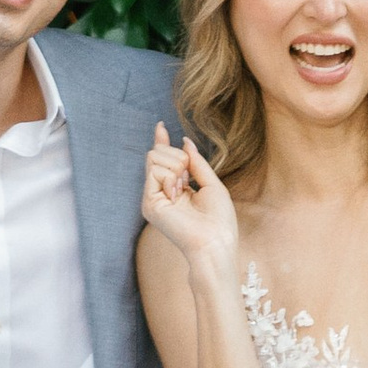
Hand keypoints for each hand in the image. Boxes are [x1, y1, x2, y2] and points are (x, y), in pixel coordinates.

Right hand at [139, 123, 239, 275]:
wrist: (215, 242)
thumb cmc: (219, 219)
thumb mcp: (211, 183)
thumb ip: (196, 162)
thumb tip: (185, 141)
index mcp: (176, 189)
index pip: (164, 160)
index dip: (162, 142)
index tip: (160, 126)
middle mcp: (161, 192)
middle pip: (158, 153)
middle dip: (177, 156)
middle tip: (188, 178)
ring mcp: (153, 198)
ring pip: (153, 157)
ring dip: (175, 166)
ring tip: (184, 187)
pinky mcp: (149, 203)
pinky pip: (154, 170)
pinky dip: (170, 176)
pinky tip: (177, 193)